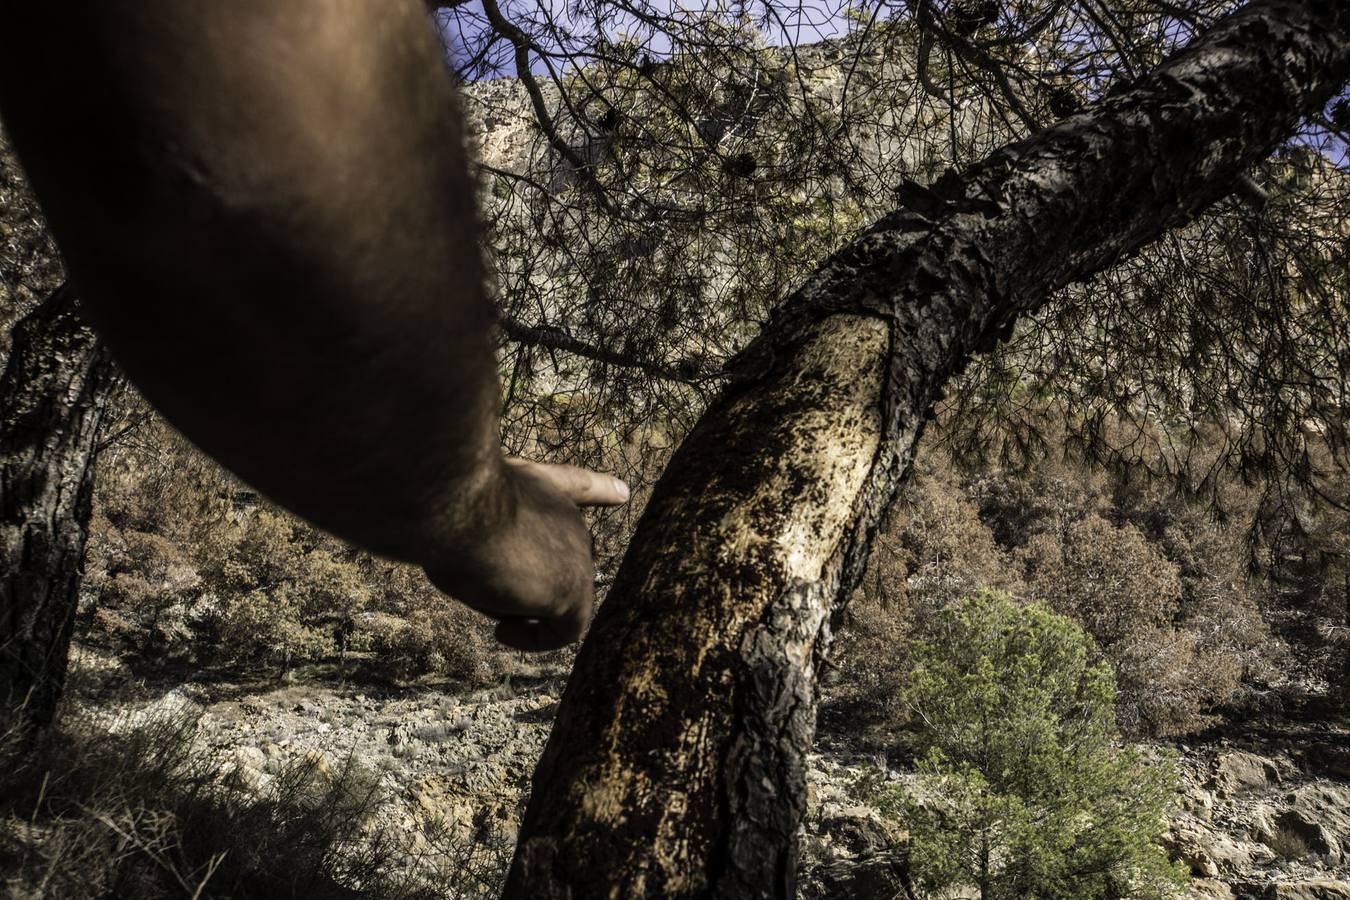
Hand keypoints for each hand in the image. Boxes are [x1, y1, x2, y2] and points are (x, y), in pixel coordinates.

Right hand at [424, 457, 628, 650]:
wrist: (455, 508)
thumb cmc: (445, 510)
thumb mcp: (467, 517)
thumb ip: (494, 540)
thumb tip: (505, 578)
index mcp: (540, 484)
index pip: (577, 487)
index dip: (600, 489)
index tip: (622, 491)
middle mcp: (566, 514)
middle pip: (549, 563)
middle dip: (516, 581)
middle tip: (476, 578)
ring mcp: (576, 553)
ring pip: (547, 597)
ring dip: (509, 604)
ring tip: (481, 587)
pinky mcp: (574, 590)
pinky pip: (565, 631)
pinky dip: (534, 639)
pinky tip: (504, 632)